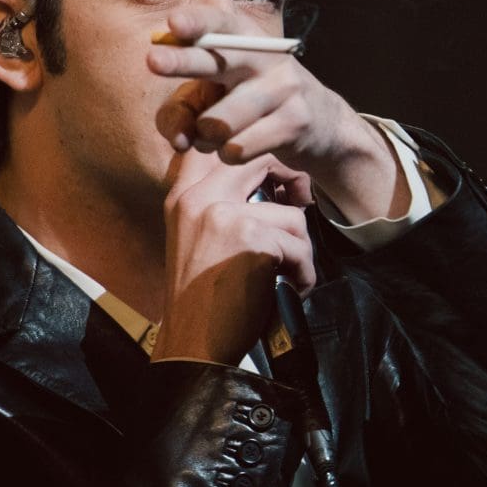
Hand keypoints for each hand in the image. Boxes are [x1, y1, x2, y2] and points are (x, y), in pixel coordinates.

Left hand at [148, 5, 405, 223]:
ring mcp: (284, 89)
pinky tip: (243, 147)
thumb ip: (187, 108)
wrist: (322, 125)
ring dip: (207, 137)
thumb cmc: (254, 105)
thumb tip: (178, 139)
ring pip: (220, 122)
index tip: (173, 23)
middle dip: (184, 61)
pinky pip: (238, 148)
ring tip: (217, 135)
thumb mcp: (220, 94)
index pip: (221, 24)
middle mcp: (267, 57)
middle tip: (152, 60)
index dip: (197, 23)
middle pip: (218, 61)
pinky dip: (228, 154)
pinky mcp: (294, 122)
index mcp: (246, 37)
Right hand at [150, 147, 317, 367]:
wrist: (192, 343)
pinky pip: (300, 246)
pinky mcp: (252, 239)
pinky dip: (303, 273)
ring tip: (287, 274)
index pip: (218, 143)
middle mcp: (199, 198)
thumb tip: (271, 182)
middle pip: (262, 158)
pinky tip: (289, 288)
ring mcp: (224, 215)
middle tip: (300, 208)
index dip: (255, 150)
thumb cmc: (202, 299)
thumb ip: (219, 204)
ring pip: (292, 214)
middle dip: (292, 183)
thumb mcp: (196, 238)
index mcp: (183, 196)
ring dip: (300, 249)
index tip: (274, 179)